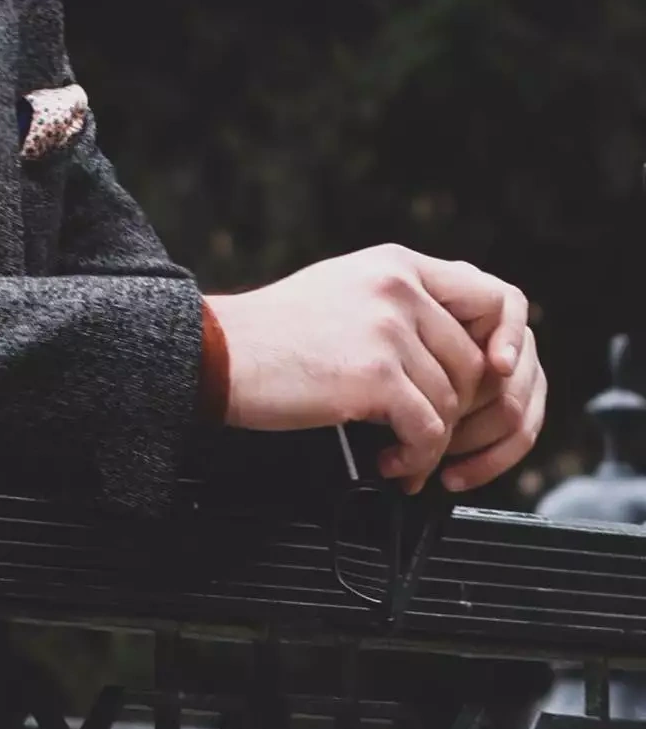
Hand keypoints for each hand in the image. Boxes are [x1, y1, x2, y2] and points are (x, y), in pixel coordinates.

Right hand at [209, 244, 531, 489]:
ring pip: (452, 403)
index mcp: (396, 264)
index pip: (494, 296)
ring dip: (431, 443)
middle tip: (428, 439)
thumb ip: (403, 303)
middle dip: (459, 414)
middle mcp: (398, 288)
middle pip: (474, 365)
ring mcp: (388, 329)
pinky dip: (416, 460)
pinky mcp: (374, 374)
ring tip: (399, 456)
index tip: (497, 375)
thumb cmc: (274, 333)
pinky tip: (389, 465)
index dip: (509, 341)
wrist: (219, 353)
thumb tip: (462, 348)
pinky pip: (427, 432)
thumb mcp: (347, 289)